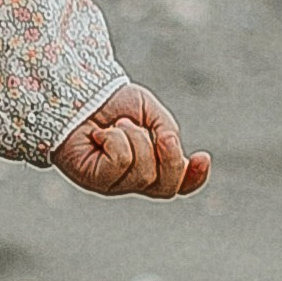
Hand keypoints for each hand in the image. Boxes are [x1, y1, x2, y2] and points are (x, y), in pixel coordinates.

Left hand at [53, 85, 209, 199]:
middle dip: (169, 158)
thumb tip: (173, 148)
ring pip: (143, 174)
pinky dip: (115, 141)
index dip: (195, 178)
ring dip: (135, 140)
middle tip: (160, 134)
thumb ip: (167, 131)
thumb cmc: (111, 102)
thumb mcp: (149, 111)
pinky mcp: (93, 179)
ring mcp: (113, 183)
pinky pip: (119, 165)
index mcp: (151, 164)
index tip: (203, 156)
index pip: (179, 184)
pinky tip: (101, 134)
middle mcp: (133, 179)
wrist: (79, 93)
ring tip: (118, 125)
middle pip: (166, 188)